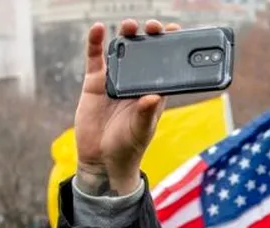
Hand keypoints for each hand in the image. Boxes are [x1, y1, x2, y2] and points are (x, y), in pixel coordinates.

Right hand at [73, 19, 178, 196]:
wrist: (101, 159)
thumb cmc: (127, 147)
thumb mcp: (140, 131)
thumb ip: (145, 114)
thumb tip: (153, 97)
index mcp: (153, 92)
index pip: (165, 65)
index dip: (170, 47)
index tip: (174, 32)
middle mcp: (135, 83)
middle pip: (144, 53)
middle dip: (150, 37)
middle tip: (154, 27)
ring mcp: (115, 80)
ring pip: (122, 50)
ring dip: (126, 35)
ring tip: (130, 25)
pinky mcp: (95, 83)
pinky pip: (95, 57)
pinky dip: (95, 42)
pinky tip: (97, 29)